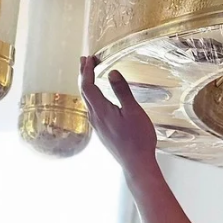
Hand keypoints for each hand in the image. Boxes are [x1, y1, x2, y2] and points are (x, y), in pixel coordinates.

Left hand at [80, 56, 157, 178]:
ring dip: (88, 86)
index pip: (88, 86)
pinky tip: (99, 98)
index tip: (88, 58)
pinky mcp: (102, 131)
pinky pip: (93, 109)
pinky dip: (93, 97)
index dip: (86, 71)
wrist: (136, 163)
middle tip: (84, 61)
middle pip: (84, 92)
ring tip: (90, 75)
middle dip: (84, 75)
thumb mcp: (134, 111)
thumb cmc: (138, 139)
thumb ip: (122, 91)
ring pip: (88, 101)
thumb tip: (112, 73)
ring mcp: (98, 126)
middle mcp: (95, 117)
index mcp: (101, 110)